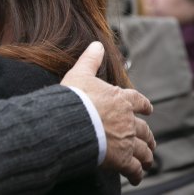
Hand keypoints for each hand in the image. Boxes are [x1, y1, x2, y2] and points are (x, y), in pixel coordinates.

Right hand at [62, 42, 154, 184]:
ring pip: (143, 150)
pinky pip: (134, 168)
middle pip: (144, 130)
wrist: (71, 122)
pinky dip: (136, 173)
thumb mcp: (79, 74)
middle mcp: (128, 121)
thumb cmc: (74, 98)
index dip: (144, 106)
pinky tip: (135, 177)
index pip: (138, 101)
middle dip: (148, 137)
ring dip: (146, 155)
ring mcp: (127, 140)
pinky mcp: (121, 158)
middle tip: (150, 142)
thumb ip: (90, 60)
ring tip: (147, 160)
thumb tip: (96, 44)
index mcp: (121, 100)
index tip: (148, 109)